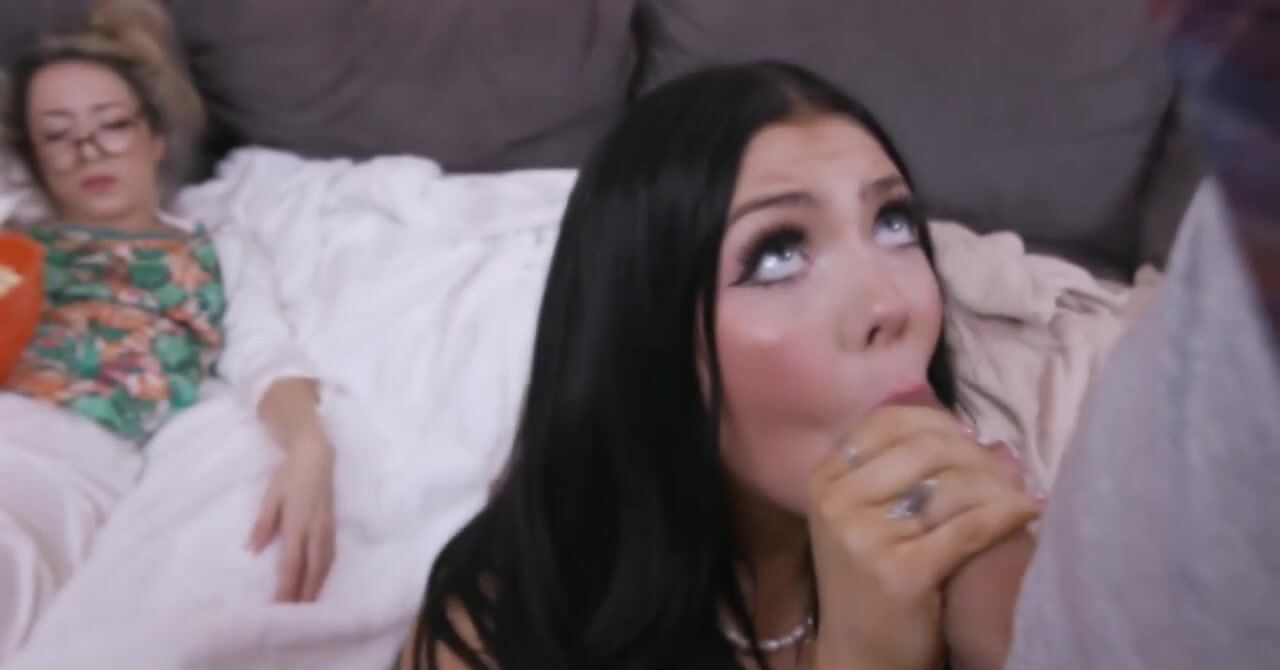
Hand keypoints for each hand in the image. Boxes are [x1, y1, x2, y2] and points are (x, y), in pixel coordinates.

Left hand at [249, 436, 335, 601]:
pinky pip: (331, 555)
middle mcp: (315, 530)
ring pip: (324, 564)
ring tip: (308, 603)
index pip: (292, 563)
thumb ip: (262, 524)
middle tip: (296, 614)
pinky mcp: (332, 525)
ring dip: (317, 585)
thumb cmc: (288, 476)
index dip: (287, 586)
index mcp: (298, 524)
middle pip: (312, 569)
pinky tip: (320, 579)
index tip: (280, 605)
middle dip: (304, 593)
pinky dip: (325, 572)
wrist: (315, 456)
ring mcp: (327, 528)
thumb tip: (252, 550)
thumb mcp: (271, 497)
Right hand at [807, 406, 1039, 669]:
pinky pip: (970, 527)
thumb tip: (971, 431)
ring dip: (998, 484)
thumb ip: (892, 471)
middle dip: (976, 454)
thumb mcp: (860, 516)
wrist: (861, 654)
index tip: (970, 438)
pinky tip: (1028, 511)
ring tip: (1019, 490)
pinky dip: (1008, 515)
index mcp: (825, 479)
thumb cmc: (870, 579)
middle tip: (1006, 468)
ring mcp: (864, 537)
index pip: (886, 422)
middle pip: (924, 448)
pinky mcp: (901, 571)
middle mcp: (837, 501)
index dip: (938, 421)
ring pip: (952, 486)